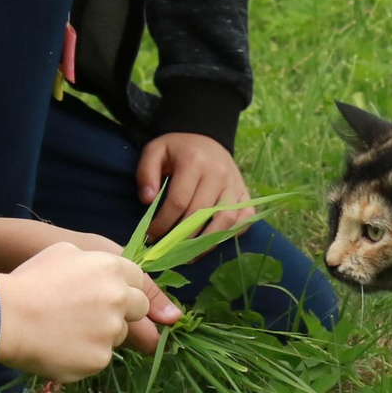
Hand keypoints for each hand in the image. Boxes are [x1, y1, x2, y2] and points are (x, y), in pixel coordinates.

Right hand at [0, 217, 179, 349]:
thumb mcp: (62, 252)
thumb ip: (92, 261)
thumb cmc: (30, 280)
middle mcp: (119, 299)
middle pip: (139, 308)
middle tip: (94, 316)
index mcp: (112, 268)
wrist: (8, 317)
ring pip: (118, 335)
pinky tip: (61, 348)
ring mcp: (111, 331)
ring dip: (102, 334)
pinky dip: (85, 355)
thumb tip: (102, 273)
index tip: (109, 296)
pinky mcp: (100, 359)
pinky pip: (99, 357)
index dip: (125, 288)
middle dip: (123, 312)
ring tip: (68, 332)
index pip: (139, 281)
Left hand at [135, 131, 254, 240]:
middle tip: (166, 249)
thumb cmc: (177, 149)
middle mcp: (218, 173)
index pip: (178, 201)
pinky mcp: (245, 193)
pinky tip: (213, 242)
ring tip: (189, 255)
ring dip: (206, 242)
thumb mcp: (155, 151)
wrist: (205, 136)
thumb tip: (147, 200)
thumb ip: (146, 173)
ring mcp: (235, 184)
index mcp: (194, 161)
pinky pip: (245, 218)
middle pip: (200, 214)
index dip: (163, 223)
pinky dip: (232, 234)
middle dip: (181, 237)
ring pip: (224, 220)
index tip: (151, 236)